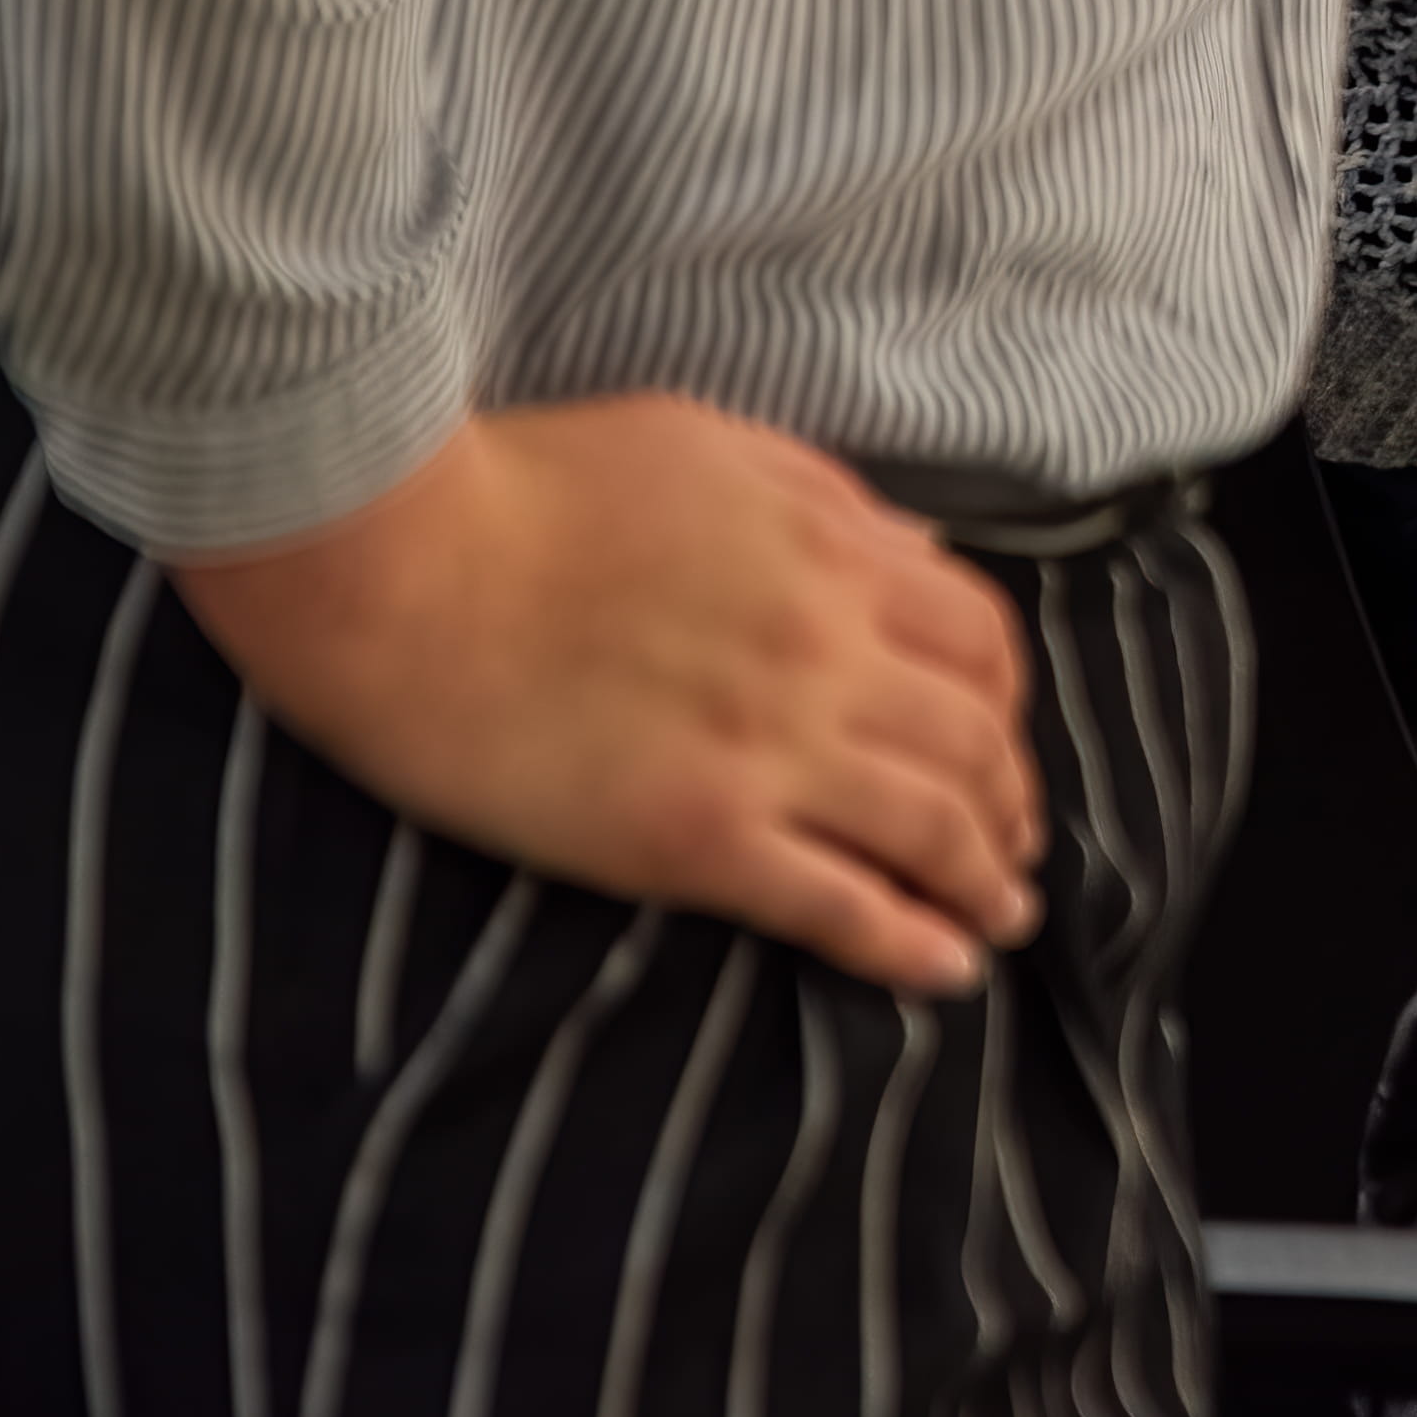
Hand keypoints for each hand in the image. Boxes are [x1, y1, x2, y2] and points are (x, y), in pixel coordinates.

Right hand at [173, 395, 1039, 993]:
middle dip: (1010, 802)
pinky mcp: (697, 839)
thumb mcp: (710, 446)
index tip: (1003, 737)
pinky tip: (945, 971)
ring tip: (1000, 918)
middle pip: (973, 743)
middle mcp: (828, 656)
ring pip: (931, 829)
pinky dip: (909, 944)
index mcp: (835, 555)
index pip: (980, 640)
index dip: (1007, 699)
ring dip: (984, 882)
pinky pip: (838, 905)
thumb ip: (824, 502)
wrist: (402, 564)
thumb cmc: (530, 485)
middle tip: (1015, 847)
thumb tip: (910, 551)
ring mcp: (770, 752)